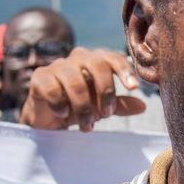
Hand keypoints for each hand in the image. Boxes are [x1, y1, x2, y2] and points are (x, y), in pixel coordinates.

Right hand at [20, 48, 146, 131]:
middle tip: (107, 115)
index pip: (113, 57)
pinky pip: (53, 88)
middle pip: (97, 65)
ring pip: (75, 81)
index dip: (124, 70)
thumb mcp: (100, 107)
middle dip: (105, 92)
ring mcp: (57, 66)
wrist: (46, 117)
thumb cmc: (77, 107)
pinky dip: (61, 105)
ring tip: (87, 126)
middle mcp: (78, 58)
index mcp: (95, 61)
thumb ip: (119, 105)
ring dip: (84, 107)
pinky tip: (62, 114)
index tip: (134, 88)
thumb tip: (143, 106)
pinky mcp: (40, 77)